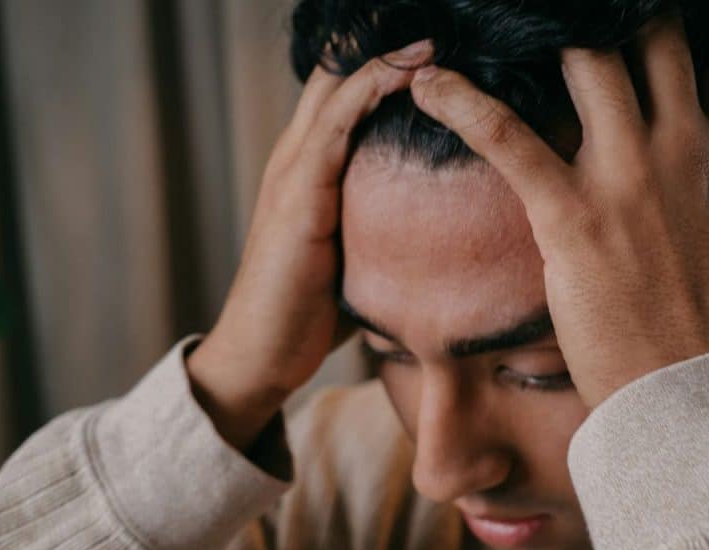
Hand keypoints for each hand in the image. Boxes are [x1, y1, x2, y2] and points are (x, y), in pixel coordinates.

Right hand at [187, 40, 433, 449]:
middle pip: (340, 77)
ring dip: (386, 56)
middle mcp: (299, 158)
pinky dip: (369, 92)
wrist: (263, 356)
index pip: (348, 95)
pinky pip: (333, 129)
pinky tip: (408, 71)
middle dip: (386, 48)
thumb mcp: (360, 253)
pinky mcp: (297, 200)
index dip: (388, 64)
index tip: (439, 47)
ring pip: (338, 90)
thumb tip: (445, 227)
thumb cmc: (315, 310)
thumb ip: (386, 226)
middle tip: (439, 25)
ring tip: (432, 33)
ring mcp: (293, 174)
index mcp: (315, 168)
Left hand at [409, 19, 708, 406]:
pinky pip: (507, 133)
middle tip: (580, 15)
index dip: (683, 29)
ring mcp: (629, 175)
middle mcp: (685, 146)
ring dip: (544, 34)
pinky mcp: (573, 213)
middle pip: (654, 35)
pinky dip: (461, 100)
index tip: (648, 23)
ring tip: (504, 25)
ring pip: (587, 57)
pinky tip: (427, 83)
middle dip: (621, 15)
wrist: (696, 400)